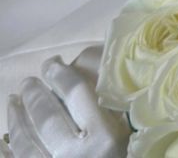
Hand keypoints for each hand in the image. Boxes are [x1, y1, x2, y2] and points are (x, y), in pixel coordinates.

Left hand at [2, 48, 128, 157]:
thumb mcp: (130, 139)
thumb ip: (119, 116)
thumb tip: (102, 81)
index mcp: (105, 136)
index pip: (76, 92)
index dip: (59, 73)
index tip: (52, 63)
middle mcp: (76, 153)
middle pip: (47, 115)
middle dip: (34, 94)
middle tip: (28, 80)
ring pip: (25, 140)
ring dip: (16, 117)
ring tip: (13, 101)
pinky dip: (6, 149)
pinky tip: (3, 138)